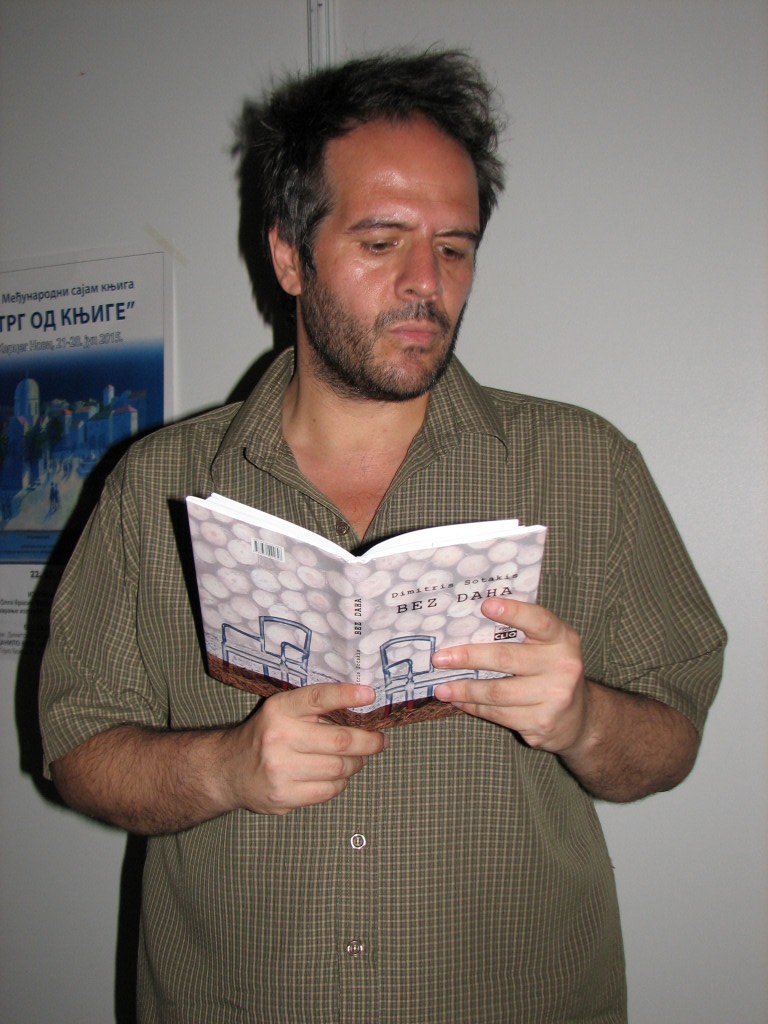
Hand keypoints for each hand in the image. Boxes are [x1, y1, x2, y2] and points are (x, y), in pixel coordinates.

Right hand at [219, 683, 387, 814]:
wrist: (228, 770)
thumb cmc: (266, 736)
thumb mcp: (282, 712)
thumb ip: (314, 709)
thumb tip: (362, 710)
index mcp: (279, 710)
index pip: (318, 697)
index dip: (347, 695)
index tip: (370, 695)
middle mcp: (278, 737)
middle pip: (339, 740)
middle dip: (368, 741)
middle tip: (380, 740)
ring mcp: (280, 770)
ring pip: (339, 768)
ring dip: (356, 763)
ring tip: (358, 759)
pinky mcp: (284, 796)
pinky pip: (329, 791)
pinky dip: (341, 783)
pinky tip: (338, 776)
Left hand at [432, 598, 588, 753]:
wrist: (578, 718)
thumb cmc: (550, 670)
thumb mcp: (548, 646)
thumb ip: (522, 632)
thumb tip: (468, 621)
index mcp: (563, 639)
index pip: (539, 621)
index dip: (513, 612)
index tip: (485, 605)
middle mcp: (563, 666)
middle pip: (507, 659)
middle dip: (468, 657)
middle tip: (440, 658)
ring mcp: (554, 697)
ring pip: (497, 692)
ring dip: (464, 689)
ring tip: (441, 688)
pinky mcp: (541, 723)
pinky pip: (499, 714)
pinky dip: (474, 707)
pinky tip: (459, 702)